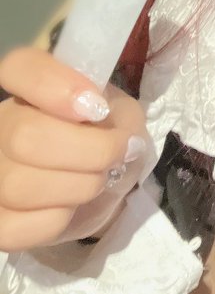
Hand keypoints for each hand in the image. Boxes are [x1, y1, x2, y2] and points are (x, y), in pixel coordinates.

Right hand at [0, 46, 150, 251]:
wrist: (106, 186)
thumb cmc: (110, 138)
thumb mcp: (123, 114)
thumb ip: (112, 110)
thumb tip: (94, 120)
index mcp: (30, 89)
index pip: (19, 67)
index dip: (53, 85)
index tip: (96, 107)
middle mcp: (1, 124)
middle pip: (23, 135)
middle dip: (87, 152)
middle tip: (117, 155)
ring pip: (19, 184)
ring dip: (78, 187)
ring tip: (97, 180)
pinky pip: (14, 226)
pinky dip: (55, 220)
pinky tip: (67, 207)